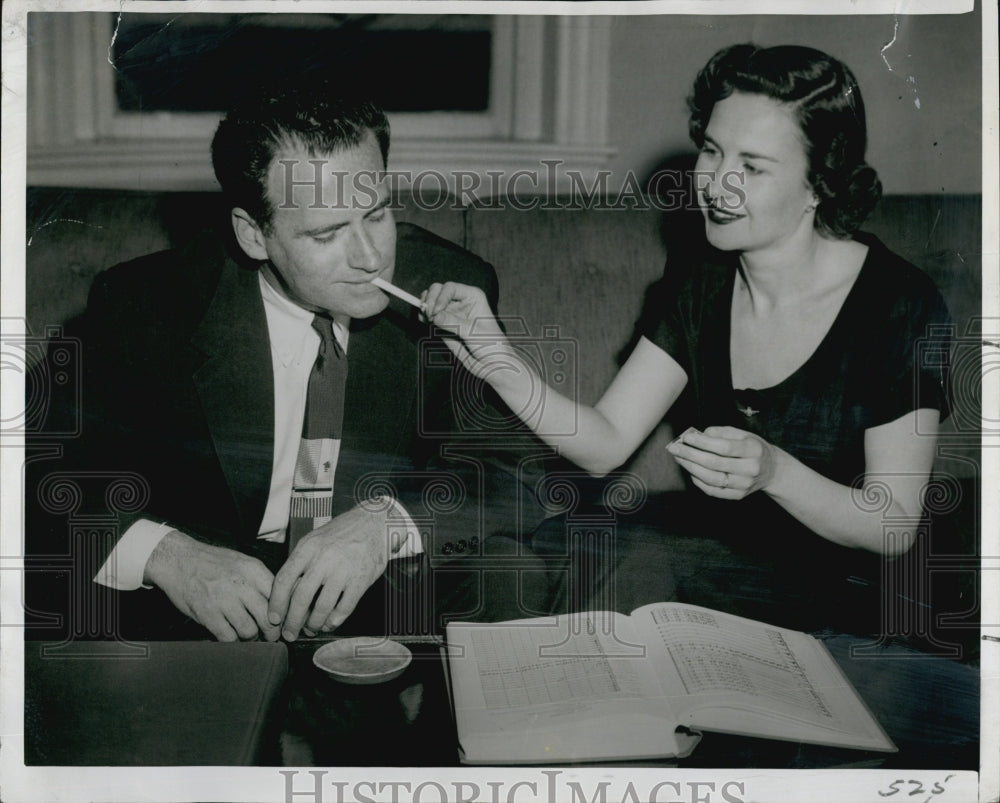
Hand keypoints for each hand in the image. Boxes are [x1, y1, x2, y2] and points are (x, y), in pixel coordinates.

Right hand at [144, 530, 280, 641]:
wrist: (178, 559)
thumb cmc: (212, 562)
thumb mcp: (243, 562)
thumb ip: (262, 580)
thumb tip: (281, 601)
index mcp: (254, 570)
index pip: (280, 597)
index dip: (284, 613)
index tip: (283, 622)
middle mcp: (241, 584)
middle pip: (268, 618)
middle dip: (271, 632)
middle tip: (270, 636)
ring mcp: (223, 600)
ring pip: (249, 631)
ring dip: (250, 637)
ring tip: (248, 634)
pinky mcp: (207, 614)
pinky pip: (228, 637)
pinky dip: (231, 640)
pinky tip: (230, 633)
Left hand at [267, 505, 392, 640]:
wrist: (374, 521)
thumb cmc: (341, 533)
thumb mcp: (315, 539)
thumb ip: (300, 562)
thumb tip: (285, 592)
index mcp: (308, 547)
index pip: (284, 579)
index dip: (276, 603)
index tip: (274, 618)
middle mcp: (324, 558)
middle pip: (301, 597)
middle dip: (292, 621)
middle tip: (289, 634)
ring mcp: (343, 569)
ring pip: (322, 606)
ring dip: (314, 624)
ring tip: (311, 630)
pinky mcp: (361, 579)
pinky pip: (344, 607)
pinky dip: (335, 620)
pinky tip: (330, 623)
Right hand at [421, 282, 509, 379]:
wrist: (491, 364)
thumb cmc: (491, 345)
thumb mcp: (473, 332)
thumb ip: (454, 323)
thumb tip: (435, 316)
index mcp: (472, 296)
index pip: (450, 288)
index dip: (441, 297)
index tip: (436, 311)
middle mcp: (460, 301)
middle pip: (437, 290)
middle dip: (430, 300)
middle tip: (429, 315)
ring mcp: (450, 313)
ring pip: (431, 302)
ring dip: (424, 307)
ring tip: (426, 318)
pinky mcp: (442, 325)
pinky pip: (428, 316)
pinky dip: (423, 316)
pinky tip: (424, 321)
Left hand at [666, 426, 777, 499]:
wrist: (772, 470)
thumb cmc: (753, 449)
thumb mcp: (743, 434)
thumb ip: (721, 432)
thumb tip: (699, 435)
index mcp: (753, 450)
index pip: (724, 447)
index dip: (703, 442)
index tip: (687, 438)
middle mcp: (750, 469)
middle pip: (715, 463)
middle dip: (691, 455)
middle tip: (675, 448)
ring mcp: (744, 485)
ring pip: (711, 479)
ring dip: (691, 468)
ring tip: (679, 458)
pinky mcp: (738, 496)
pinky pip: (713, 490)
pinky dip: (698, 481)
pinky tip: (690, 470)